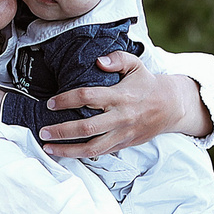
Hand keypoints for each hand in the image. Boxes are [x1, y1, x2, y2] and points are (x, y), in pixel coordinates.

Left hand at [40, 51, 210, 158]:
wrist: (171, 107)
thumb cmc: (147, 84)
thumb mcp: (136, 64)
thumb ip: (117, 59)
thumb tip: (98, 61)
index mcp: (119, 96)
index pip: (87, 97)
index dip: (66, 100)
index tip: (51, 103)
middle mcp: (120, 117)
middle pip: (86, 128)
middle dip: (62, 131)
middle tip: (43, 132)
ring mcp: (122, 133)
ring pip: (93, 148)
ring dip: (69, 150)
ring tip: (49, 148)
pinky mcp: (124, 144)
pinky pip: (101, 153)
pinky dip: (82, 155)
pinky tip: (67, 153)